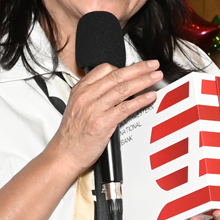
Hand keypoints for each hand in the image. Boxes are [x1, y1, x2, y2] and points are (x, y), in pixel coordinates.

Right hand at [46, 60, 160, 175]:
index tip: (138, 67)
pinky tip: (149, 97)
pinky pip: (125, 107)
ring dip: (143, 81)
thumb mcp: (77, 106)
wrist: (64, 154)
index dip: (125, 66)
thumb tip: (115, 88)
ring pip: (123, 88)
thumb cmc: (72, 134)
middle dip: (139, 68)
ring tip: (156, 77)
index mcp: (81, 90)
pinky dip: (140, 100)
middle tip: (153, 65)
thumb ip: (94, 94)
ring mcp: (94, 109)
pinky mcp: (102, 123)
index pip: (105, 69)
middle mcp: (87, 96)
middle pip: (117, 75)